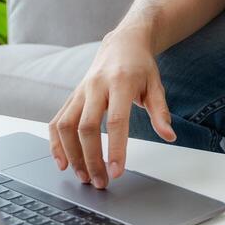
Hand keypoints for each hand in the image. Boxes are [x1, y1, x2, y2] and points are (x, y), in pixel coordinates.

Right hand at [48, 26, 176, 187]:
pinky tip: (62, 162)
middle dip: (91, 158)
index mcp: (120, 83)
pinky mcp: (71, 97)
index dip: (116, 148)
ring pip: (66, 126)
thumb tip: (169, 136)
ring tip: (82, 176)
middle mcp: (96, 86)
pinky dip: (56, 143)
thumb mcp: (156, 86)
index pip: (116, 120)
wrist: (122, 43)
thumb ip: (161, 112)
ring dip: (71, 154)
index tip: (116, 171)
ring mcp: (80, 91)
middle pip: (87, 127)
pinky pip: (57, 121)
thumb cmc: (140, 67)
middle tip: (100, 181)